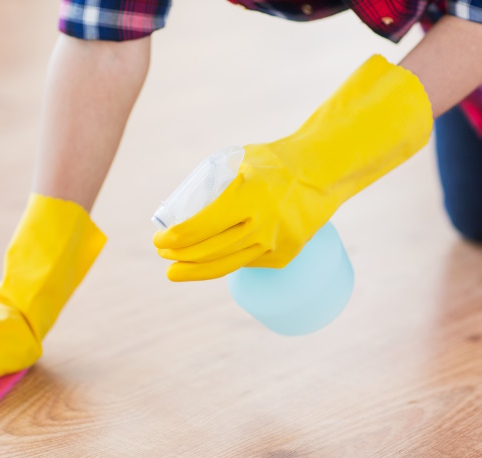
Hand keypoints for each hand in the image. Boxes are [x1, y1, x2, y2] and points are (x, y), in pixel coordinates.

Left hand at [154, 55, 431, 281]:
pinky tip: (209, 263)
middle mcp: (262, 224)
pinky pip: (246, 264)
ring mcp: (275, 244)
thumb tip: (179, 208)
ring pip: (226, 266)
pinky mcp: (284, 256)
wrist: (322, 172)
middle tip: (163, 255)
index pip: (198, 228)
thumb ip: (212, 183)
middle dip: (178, 258)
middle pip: (208, 253)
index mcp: (246, 196)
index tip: (159, 240)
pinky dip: (224, 264)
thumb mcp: (238, 161)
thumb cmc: (273, 162)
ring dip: (195, 271)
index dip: (172, 240)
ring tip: (176, 271)